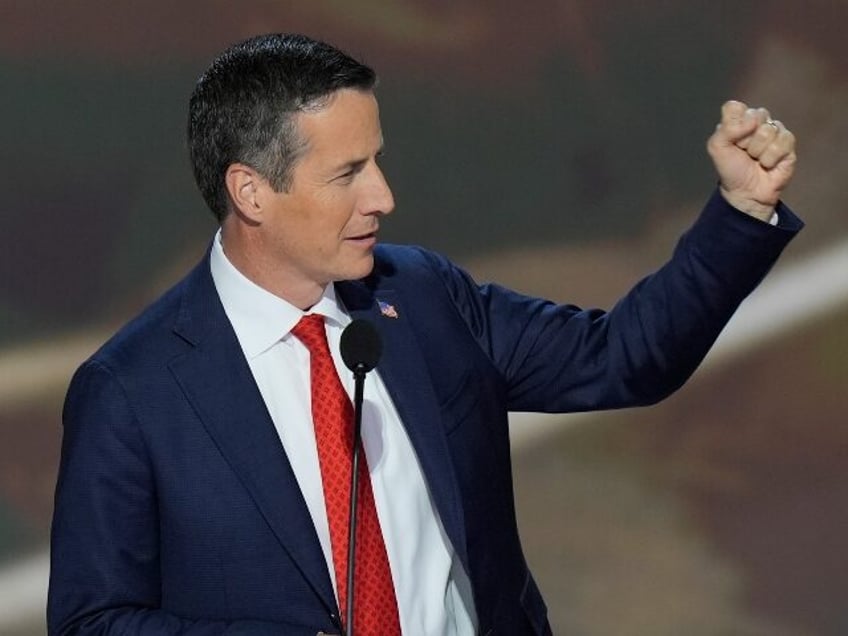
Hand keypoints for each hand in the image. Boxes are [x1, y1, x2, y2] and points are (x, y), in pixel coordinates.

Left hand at [706, 100, 796, 220]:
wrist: (746, 192)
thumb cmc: (731, 169)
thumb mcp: (717, 148)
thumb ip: (726, 129)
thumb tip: (752, 121)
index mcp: (739, 119)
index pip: (735, 107)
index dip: (733, 126)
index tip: (731, 142)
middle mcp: (758, 122)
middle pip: (755, 116)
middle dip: (745, 139)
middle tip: (744, 152)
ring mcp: (775, 131)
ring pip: (768, 130)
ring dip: (757, 151)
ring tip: (755, 160)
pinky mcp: (788, 143)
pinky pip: (781, 142)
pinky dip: (770, 158)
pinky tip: (768, 165)